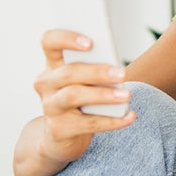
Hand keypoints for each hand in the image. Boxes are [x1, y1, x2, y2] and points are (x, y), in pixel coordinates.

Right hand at [32, 30, 134, 164]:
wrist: (60, 137)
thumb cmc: (79, 100)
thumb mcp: (83, 81)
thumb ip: (93, 69)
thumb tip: (117, 69)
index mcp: (52, 64)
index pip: (50, 41)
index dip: (67, 38)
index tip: (90, 43)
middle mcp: (46, 83)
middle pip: (68, 72)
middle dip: (97, 72)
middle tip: (122, 73)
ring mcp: (50, 107)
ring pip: (74, 95)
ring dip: (103, 95)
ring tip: (126, 95)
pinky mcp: (58, 129)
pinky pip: (88, 123)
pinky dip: (112, 121)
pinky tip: (129, 116)